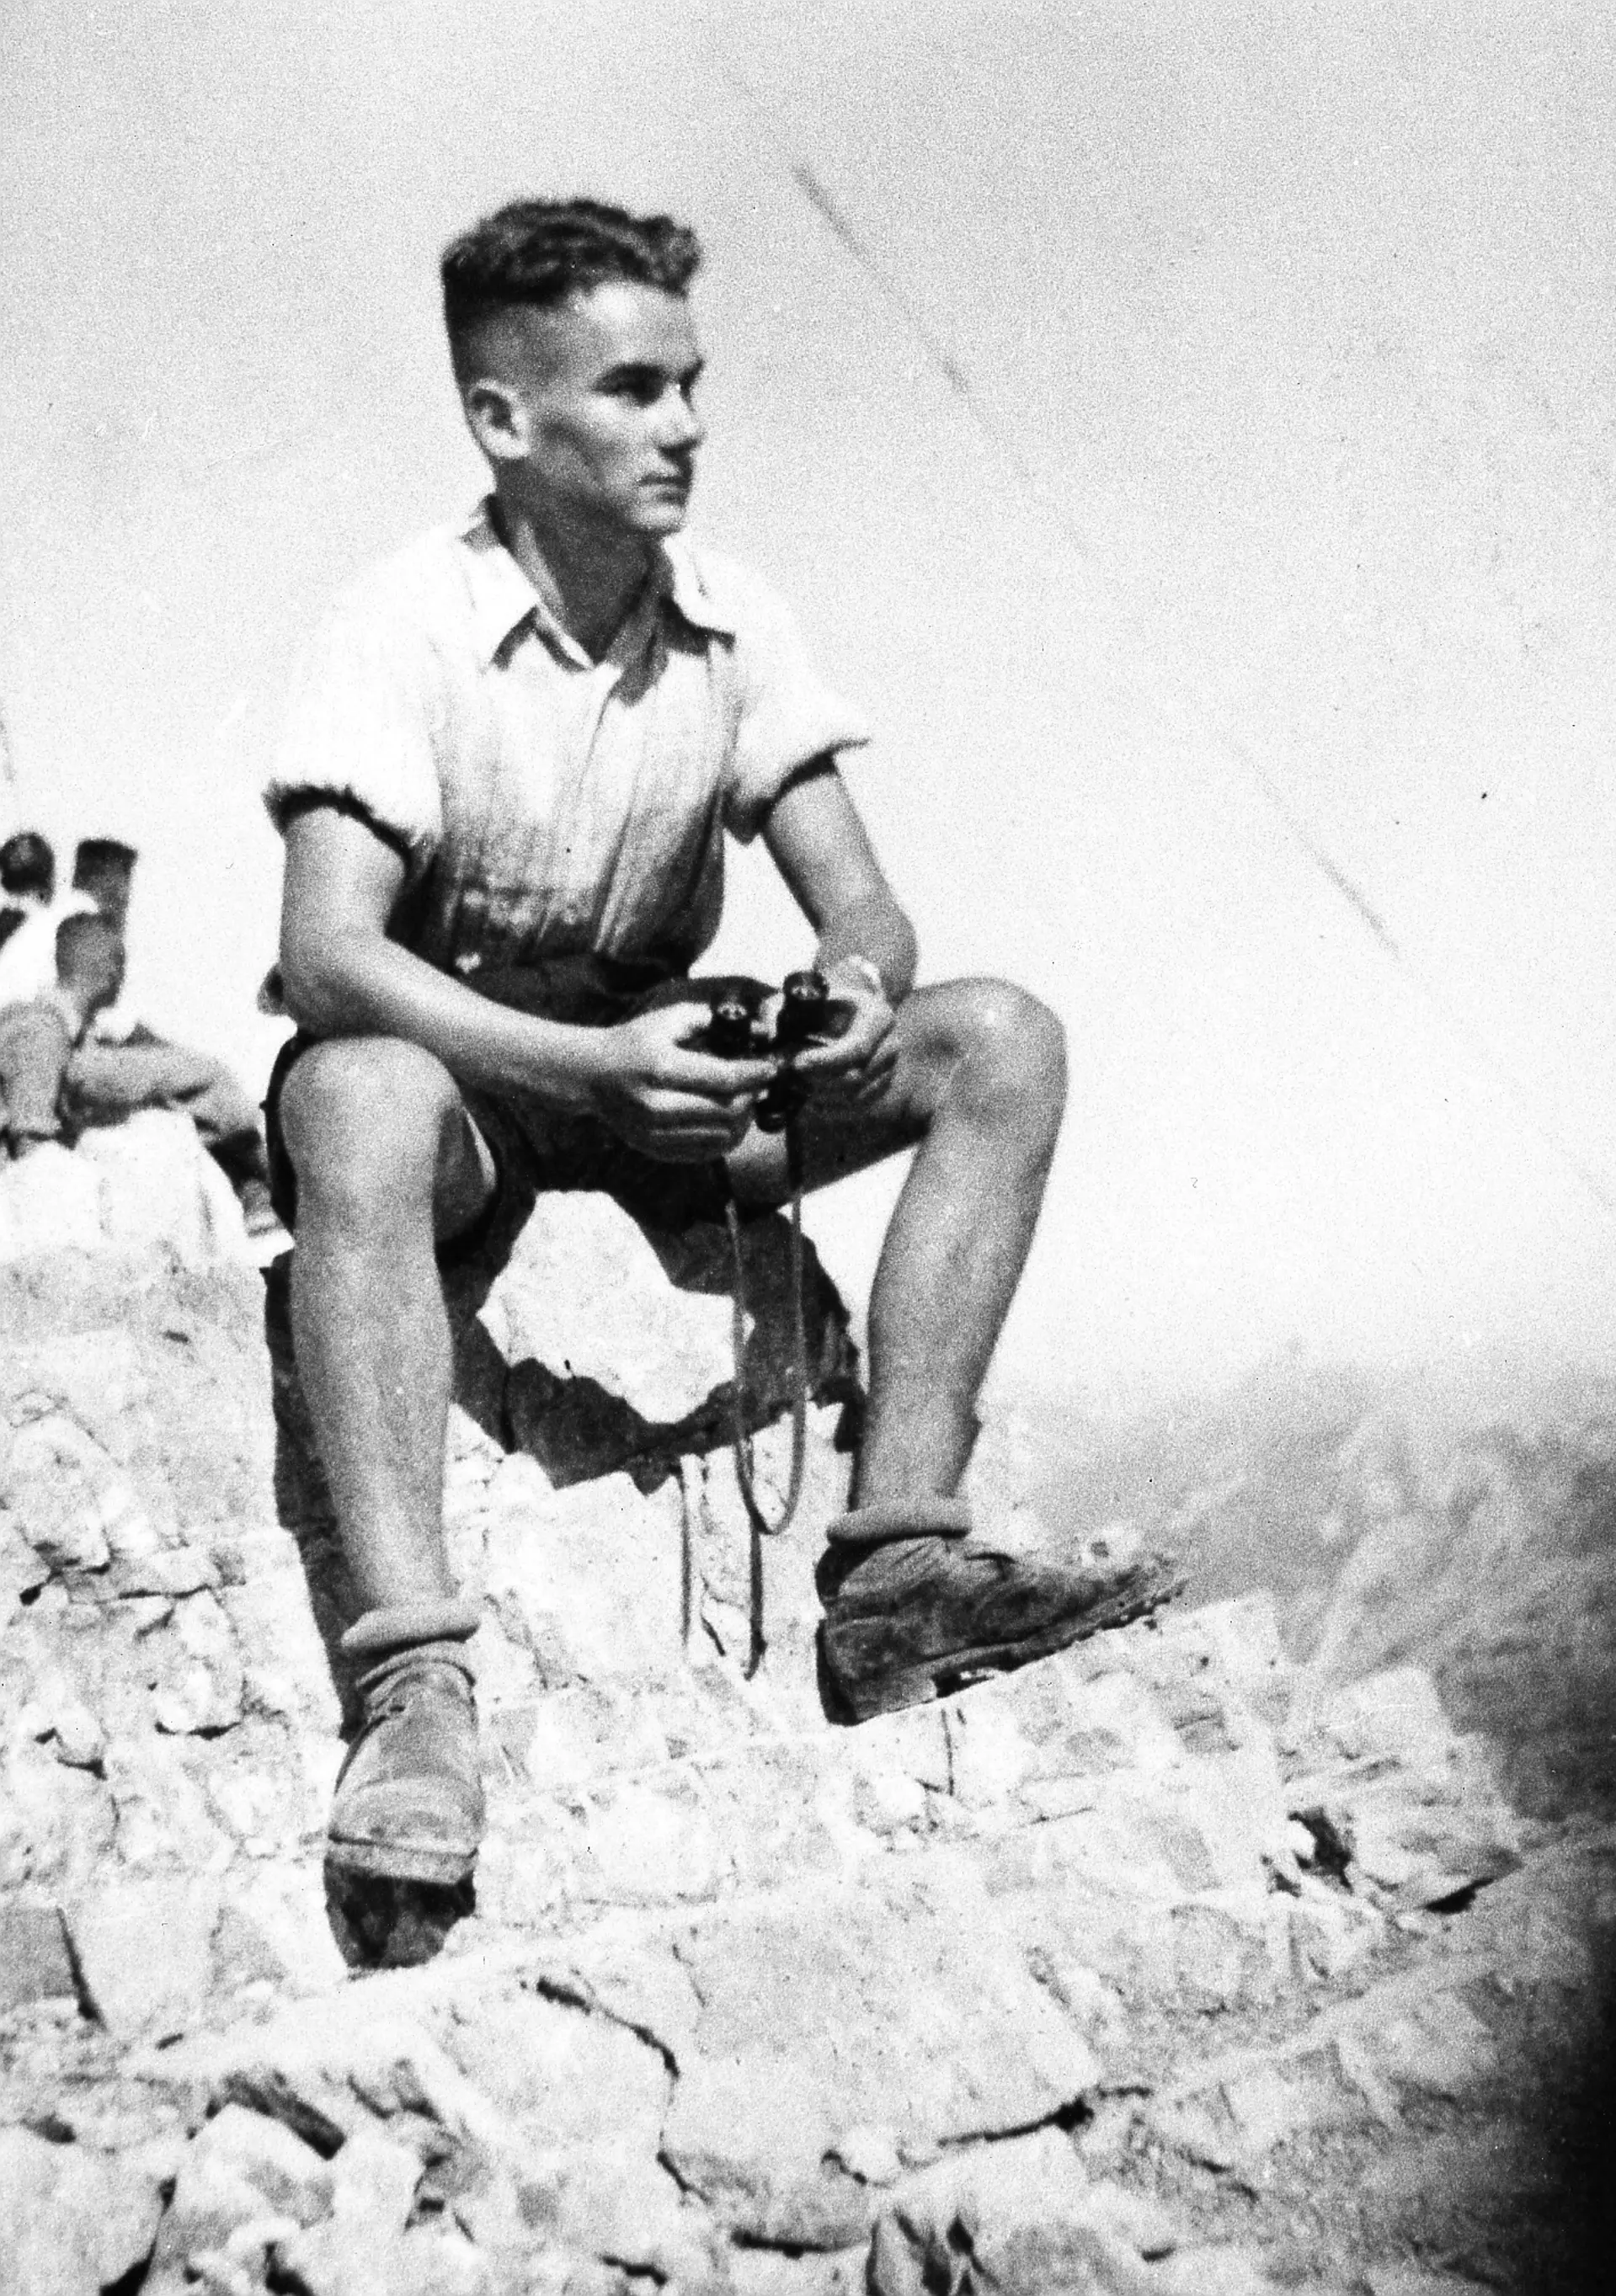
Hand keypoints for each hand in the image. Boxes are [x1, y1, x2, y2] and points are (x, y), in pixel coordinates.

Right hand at [584, 1003, 776, 1161]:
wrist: (593, 1075)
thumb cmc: (636, 1041)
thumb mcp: (668, 1020)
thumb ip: (710, 1020)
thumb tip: (756, 1031)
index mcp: (660, 1069)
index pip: (722, 1079)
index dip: (754, 1075)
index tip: (772, 1068)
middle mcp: (656, 1106)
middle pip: (725, 1111)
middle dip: (751, 1098)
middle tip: (759, 1086)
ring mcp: (654, 1133)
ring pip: (720, 1137)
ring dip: (741, 1121)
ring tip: (744, 1103)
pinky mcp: (654, 1150)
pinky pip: (704, 1153)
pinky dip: (724, 1138)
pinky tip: (728, 1121)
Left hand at [786, 967, 898, 1111]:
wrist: (842, 1016)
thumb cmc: (820, 1006)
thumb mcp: (798, 1000)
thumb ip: (777, 1011)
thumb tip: (764, 1034)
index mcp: (878, 1016)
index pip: (858, 1048)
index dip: (826, 1061)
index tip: (797, 1064)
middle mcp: (891, 1045)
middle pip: (856, 1077)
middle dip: (818, 1081)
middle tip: (788, 1077)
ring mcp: (889, 1070)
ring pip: (855, 1097)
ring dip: (821, 1096)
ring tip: (794, 1084)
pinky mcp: (880, 1089)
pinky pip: (856, 1109)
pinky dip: (829, 1107)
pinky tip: (807, 1097)